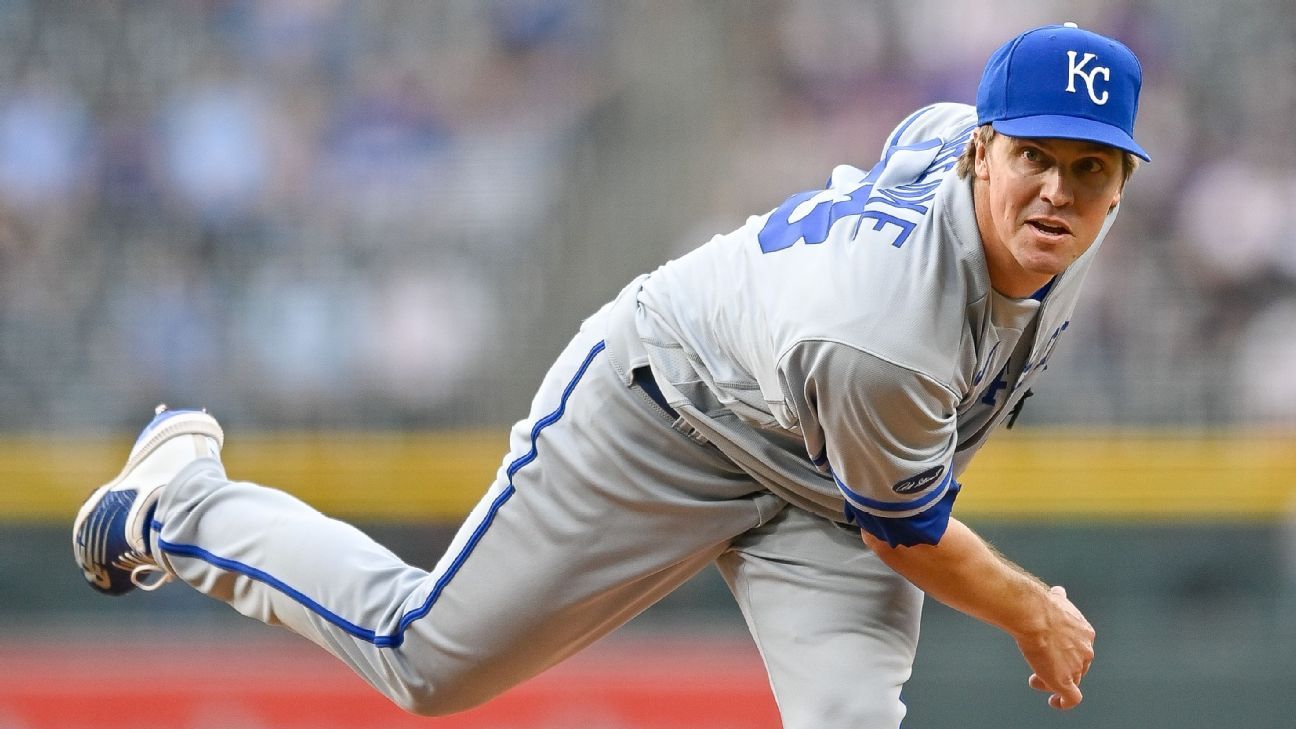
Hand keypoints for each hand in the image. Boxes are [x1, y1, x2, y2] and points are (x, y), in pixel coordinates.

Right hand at [1015, 585, 1094, 709]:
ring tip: (1036, 680)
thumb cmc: (1040, 606)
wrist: (1034, 615)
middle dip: (1059, 668)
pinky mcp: (1065, 682)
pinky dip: (1064, 703)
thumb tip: (1059, 592)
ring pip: (1071, 682)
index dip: (1064, 652)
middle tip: (1040, 667)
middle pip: (1077, 667)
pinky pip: (1071, 699)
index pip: (1079, 648)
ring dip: (1054, 682)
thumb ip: (1060, 600)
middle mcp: (1086, 651)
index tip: (1048, 650)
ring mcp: (1076, 668)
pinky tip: (1054, 702)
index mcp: (1085, 633)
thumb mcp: (1056, 599)